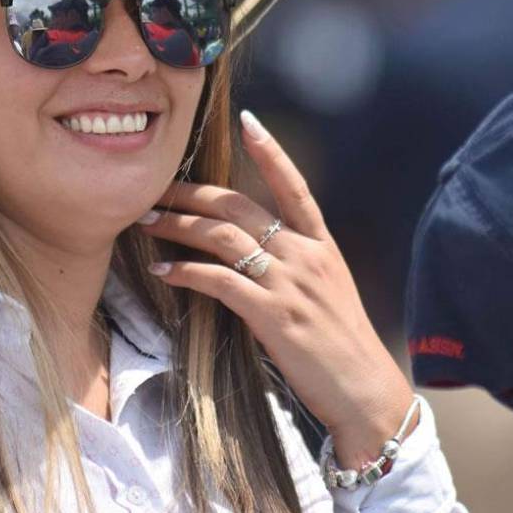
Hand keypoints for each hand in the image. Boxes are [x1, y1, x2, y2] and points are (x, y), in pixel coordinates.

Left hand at [139, 110, 415, 467]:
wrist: (366, 393)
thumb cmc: (341, 347)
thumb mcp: (326, 292)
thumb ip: (295, 265)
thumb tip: (252, 251)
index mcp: (322, 246)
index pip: (295, 186)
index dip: (272, 151)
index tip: (248, 120)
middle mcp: (307, 256)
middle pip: (241, 207)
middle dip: (193, 193)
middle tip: (156, 188)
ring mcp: (291, 284)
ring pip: (224, 237)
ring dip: (179, 226)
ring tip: (146, 222)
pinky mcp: (274, 316)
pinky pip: (220, 281)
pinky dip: (186, 271)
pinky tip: (163, 270)